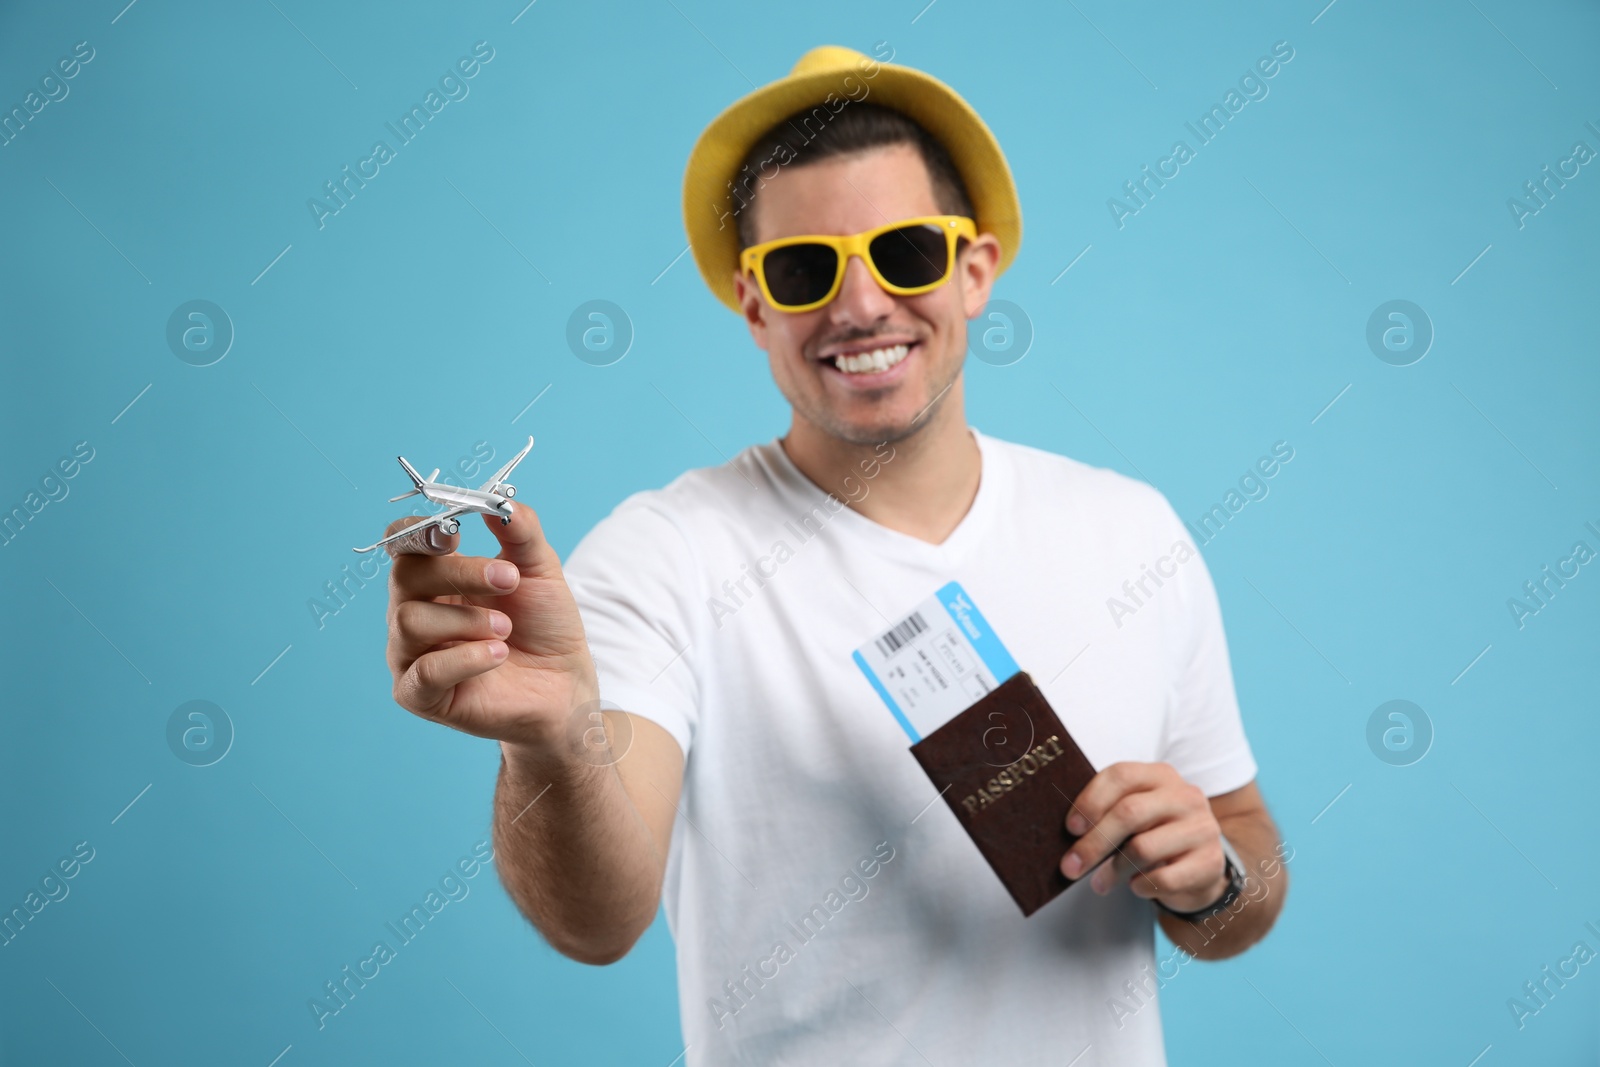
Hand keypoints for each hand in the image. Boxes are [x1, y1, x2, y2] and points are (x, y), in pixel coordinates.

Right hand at [382, 505, 597, 746]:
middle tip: (510, 580)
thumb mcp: (540, 569)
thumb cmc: (545, 627)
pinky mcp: (420, 695)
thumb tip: (498, 499)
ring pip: (410, 622)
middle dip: (460, 572)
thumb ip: (521, 531)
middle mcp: (414, 611)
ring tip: (506, 630)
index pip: (403, 543)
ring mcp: (412, 654)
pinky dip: (464, 659)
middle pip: (406, 576)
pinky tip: (498, 654)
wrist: (565, 686)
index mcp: (437, 577)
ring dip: (467, 620)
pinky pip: (424, 672)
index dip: (419, 533)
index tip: (456, 532)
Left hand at [1059, 762, 1228, 913]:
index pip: (1121, 776)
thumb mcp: (1136, 814)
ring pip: (1143, 848)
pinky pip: (1165, 878)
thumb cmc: (1155, 834)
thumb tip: (1068, 835)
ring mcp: (1202, 828)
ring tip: (1099, 883)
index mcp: (1161, 775)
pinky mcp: (1210, 862)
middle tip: (1070, 867)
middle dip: (1093, 843)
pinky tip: (1135, 887)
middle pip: (1129, 813)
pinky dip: (1142, 886)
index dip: (1091, 801)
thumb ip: (1109, 812)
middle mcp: (1185, 796)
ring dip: (1113, 870)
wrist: (1200, 865)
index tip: (1070, 828)